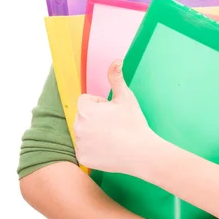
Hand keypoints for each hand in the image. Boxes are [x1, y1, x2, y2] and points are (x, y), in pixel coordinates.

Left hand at [73, 59, 159, 175]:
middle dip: (96, 118)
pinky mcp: (83, 158)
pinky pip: (85, 148)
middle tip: (114, 125)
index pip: (86, 100)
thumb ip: (116, 77)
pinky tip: (109, 148)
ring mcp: (79, 144)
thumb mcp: (125, 97)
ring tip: (112, 137)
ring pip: (84, 132)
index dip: (100, 104)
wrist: (141, 152)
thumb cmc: (134, 123)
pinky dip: (94, 148)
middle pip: (84, 116)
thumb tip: (116, 60)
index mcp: (85, 110)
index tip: (113, 112)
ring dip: (93, 132)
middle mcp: (77, 127)